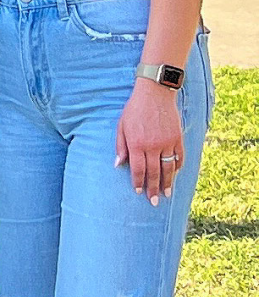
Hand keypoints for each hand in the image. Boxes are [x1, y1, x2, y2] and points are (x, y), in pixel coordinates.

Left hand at [114, 81, 186, 200]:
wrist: (155, 94)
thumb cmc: (134, 110)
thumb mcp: (121, 126)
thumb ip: (121, 146)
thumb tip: (118, 165)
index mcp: (137, 144)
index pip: (138, 169)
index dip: (139, 182)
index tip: (139, 192)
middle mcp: (153, 146)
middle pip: (154, 172)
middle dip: (153, 188)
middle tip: (153, 202)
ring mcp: (167, 142)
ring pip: (168, 167)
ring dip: (167, 182)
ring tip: (166, 194)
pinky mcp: (177, 137)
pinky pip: (179, 156)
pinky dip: (177, 167)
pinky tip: (175, 175)